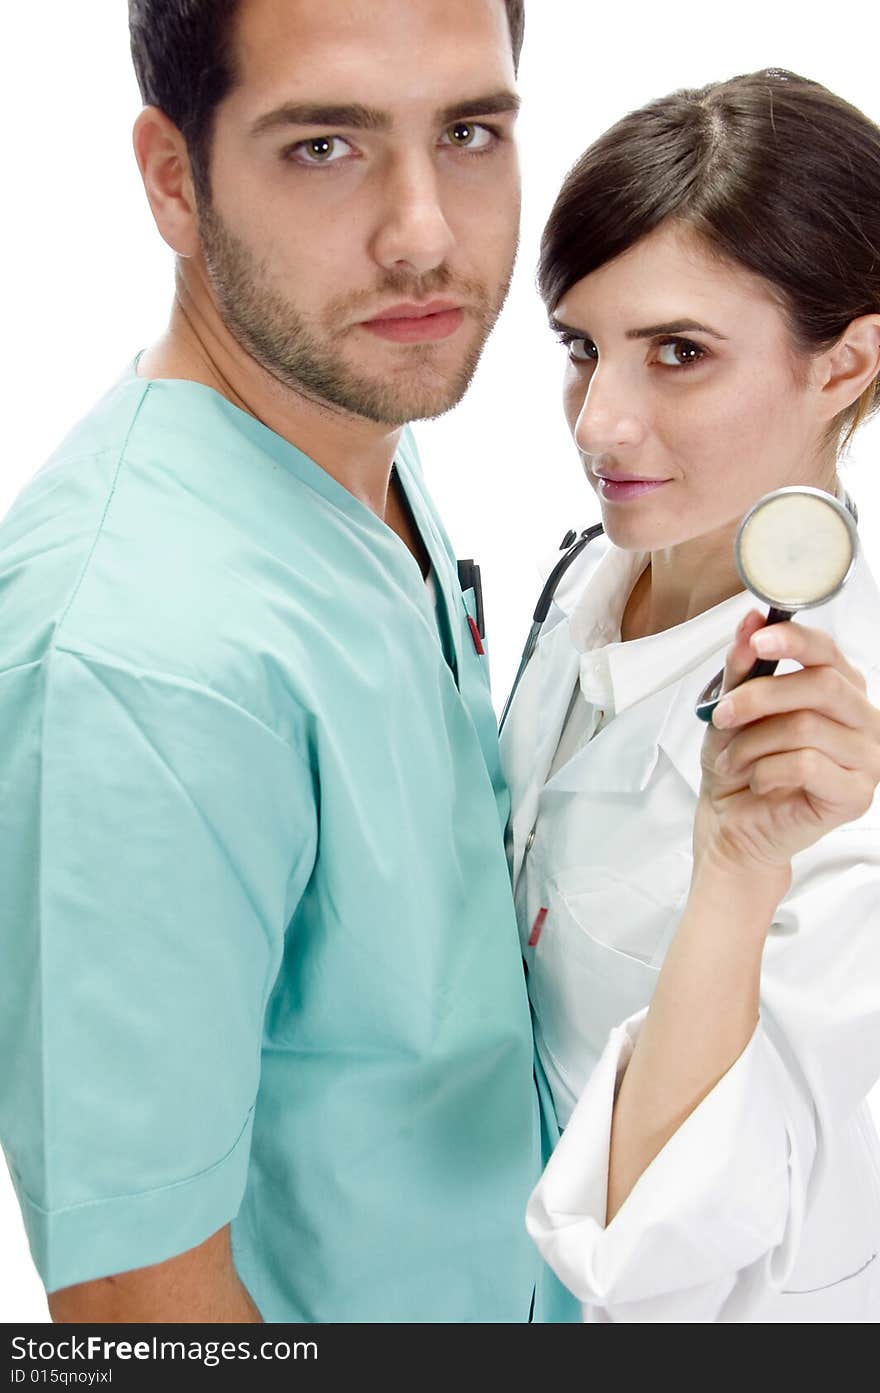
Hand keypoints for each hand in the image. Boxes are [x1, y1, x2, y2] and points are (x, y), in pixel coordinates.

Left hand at [694, 611, 879, 878]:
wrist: (732, 823)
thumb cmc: (739, 764)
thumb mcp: (729, 708)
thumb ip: (743, 667)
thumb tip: (752, 621)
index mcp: (839, 689)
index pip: (828, 652)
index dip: (794, 640)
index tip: (758, 640)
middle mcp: (863, 719)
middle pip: (821, 685)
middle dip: (760, 697)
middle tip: (723, 714)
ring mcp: (866, 758)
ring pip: (806, 727)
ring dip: (753, 743)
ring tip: (733, 760)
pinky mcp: (855, 795)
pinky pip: (807, 765)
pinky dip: (767, 771)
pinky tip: (759, 781)